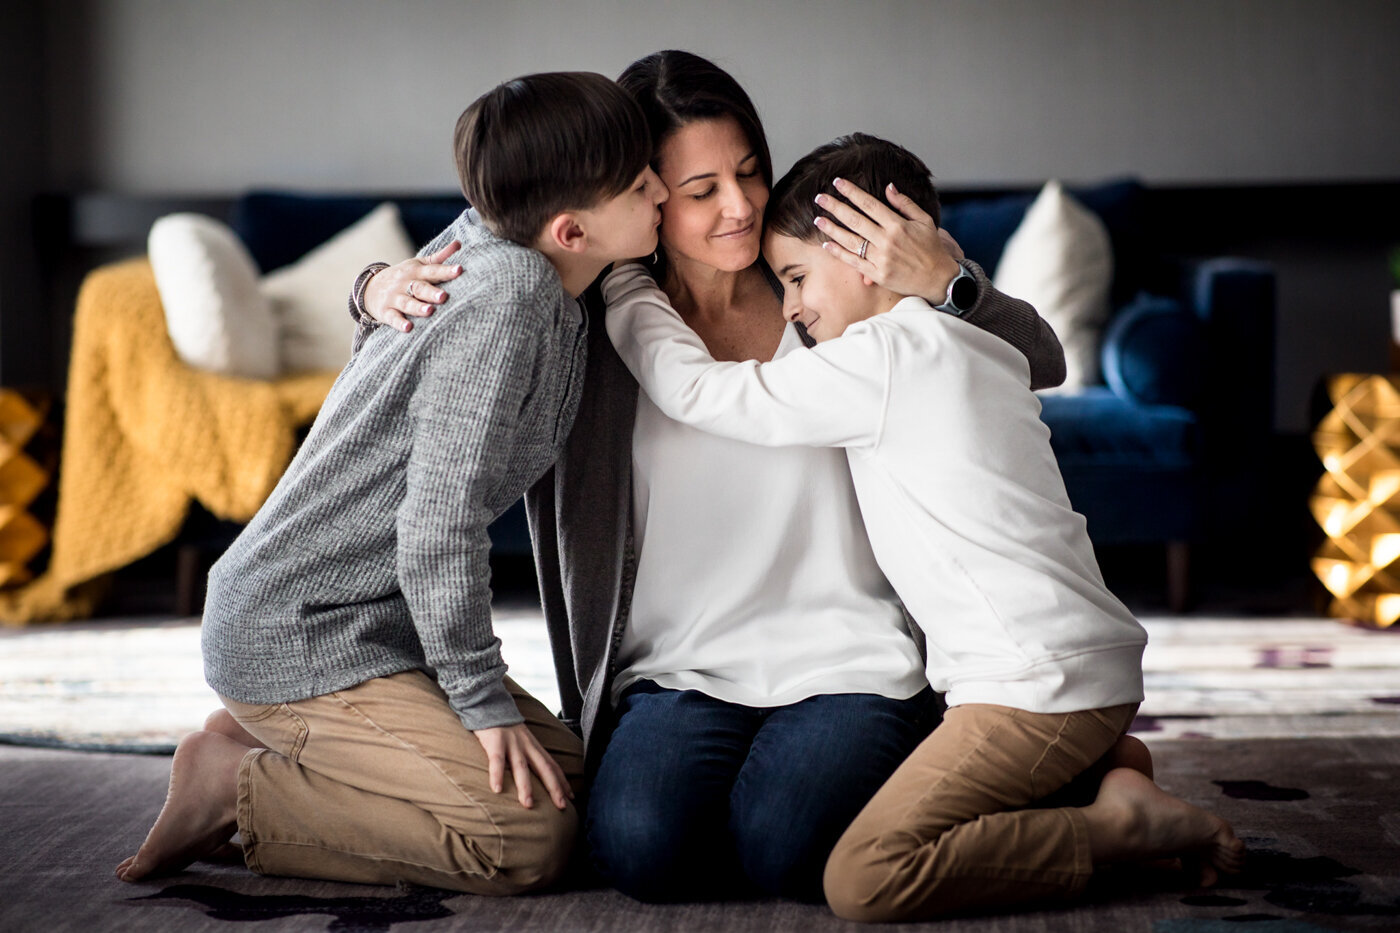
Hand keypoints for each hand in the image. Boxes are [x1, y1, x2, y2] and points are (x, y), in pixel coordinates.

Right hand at [363, 241, 462, 332]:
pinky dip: (399, 323)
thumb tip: (459, 243)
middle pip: (419, 287)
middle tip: (444, 296)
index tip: (460, 270)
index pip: (433, 270)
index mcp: (416, 271)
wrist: (370, 287)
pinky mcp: (386, 311)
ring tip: (429, 311)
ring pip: (407, 303)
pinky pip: (392, 318)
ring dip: (417, 307)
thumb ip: (439, 257)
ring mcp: (394, 297)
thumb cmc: (403, 276)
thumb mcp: (418, 264)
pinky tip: (408, 328)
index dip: (446, 271)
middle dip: (431, 292)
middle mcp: (405, 283)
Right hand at [473, 723, 572, 809]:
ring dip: (526, 787)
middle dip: (554, 788)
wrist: (489, 703)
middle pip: (545, 768)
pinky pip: (496, 760)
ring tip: (529, 805)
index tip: (571, 798)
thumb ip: (529, 755)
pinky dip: (497, 775)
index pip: (553, 765)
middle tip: (562, 807)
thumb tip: (536, 775)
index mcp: (534, 746)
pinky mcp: (495, 741)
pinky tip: (496, 789)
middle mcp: (527, 745)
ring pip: (521, 767)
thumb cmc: (505, 728)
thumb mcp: (522, 740)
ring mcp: (512, 743)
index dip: (563, 782)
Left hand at [813, 178, 964, 300]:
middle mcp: (887, 241)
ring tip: (818, 219)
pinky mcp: (877, 274)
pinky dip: (839, 253)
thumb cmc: (931, 248)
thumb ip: (905, 204)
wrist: (938, 278)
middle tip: (819, 197)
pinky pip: (854, 262)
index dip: (852, 192)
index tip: (838, 182)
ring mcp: (881, 258)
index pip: (869, 204)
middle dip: (836, 207)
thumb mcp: (924, 221)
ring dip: (832, 229)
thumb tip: (888, 186)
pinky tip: (827, 245)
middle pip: (855, 220)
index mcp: (898, 225)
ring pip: (851, 241)